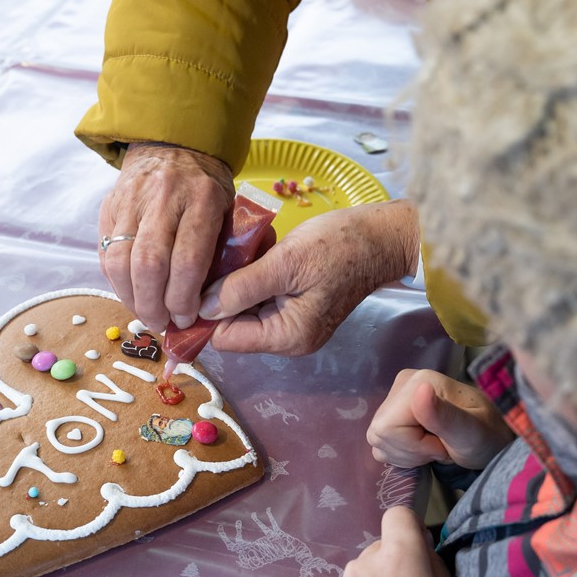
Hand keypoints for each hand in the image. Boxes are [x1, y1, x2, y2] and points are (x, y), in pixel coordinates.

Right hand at [99, 143, 234, 331]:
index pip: (187, 261)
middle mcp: (162, 198)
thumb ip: (220, 252)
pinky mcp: (109, 206)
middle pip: (149, 265)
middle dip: (154, 305)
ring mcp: (131, 200)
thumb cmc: (207, 188)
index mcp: (202, 199)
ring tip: (146, 314)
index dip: (184, 299)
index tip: (187, 318)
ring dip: (131, 298)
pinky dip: (117, 281)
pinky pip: (106, 253)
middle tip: (162, 323)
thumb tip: (211, 305)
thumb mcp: (228, 211)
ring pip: (120, 262)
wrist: (173, 145)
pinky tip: (131, 294)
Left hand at [198, 201, 419, 355]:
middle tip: (218, 256)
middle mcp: (289, 339)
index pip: (225, 337)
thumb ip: (240, 288)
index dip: (204, 312)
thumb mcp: (285, 263)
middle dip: (221, 294)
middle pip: (232, 325)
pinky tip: (255, 253)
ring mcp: (294, 323)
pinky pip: (262, 299)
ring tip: (239, 250)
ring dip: (236, 282)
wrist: (382, 236)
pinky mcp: (298, 306)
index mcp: (287, 336)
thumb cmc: (338, 246)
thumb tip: (200, 308)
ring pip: (244, 309)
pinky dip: (253, 278)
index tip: (193, 278)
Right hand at [368, 369, 514, 469]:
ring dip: (407, 455)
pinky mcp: (392, 411)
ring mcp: (395, 397)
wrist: (489, 440)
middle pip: (380, 433)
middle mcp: (403, 383)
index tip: (443, 445)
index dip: (415, 447)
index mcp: (420, 381)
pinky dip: (401, 454)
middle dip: (411, 452)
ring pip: (377, 439)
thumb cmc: (486, 437)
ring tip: (435, 446)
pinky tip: (423, 448)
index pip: (389, 427)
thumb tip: (420, 390)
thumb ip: (446, 416)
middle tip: (441, 448)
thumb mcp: (472, 432)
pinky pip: (379, 442)